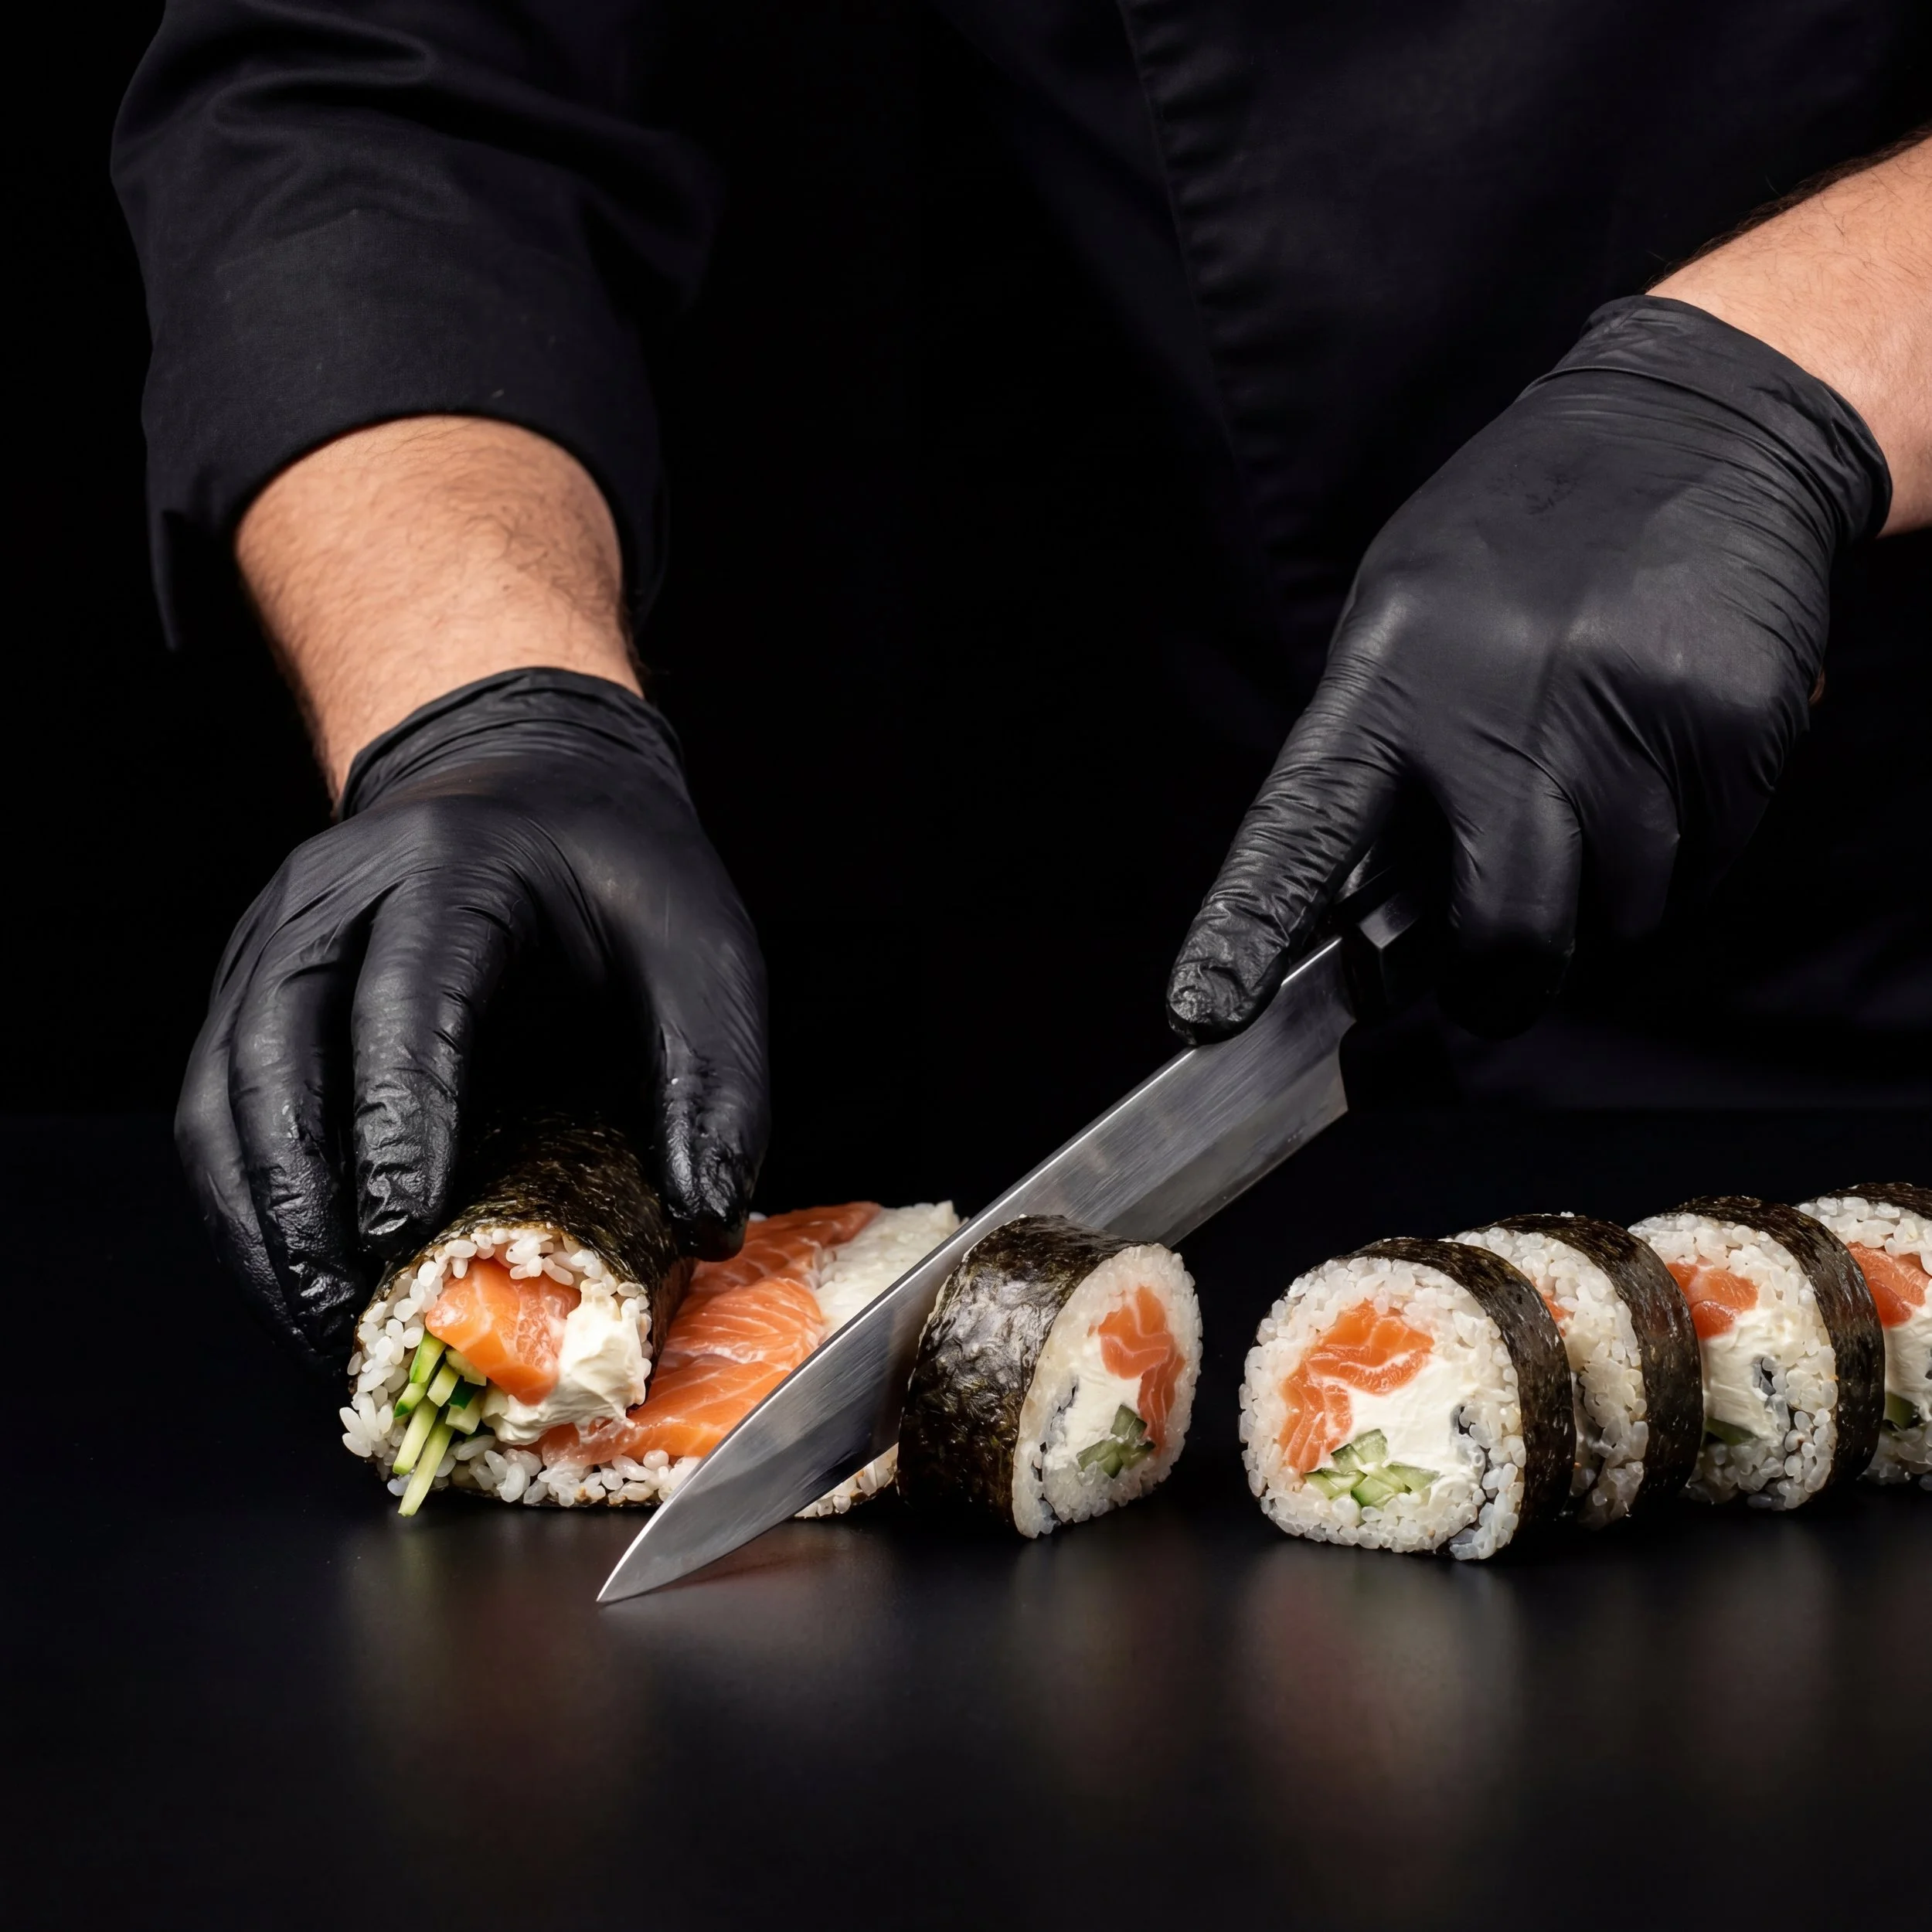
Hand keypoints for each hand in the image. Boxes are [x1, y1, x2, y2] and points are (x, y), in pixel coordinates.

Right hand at [176, 669, 769, 1374]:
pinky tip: (299, 1285)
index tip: (406, 1231)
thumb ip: (714, 1078)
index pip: (405, 995)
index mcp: (451, 865)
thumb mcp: (702, 947)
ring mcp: (274, 942)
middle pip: (273, 1050)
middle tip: (350, 1320)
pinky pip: (217, 1112)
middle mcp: (333, 895)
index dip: (401, 1115)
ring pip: (220, 1093)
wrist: (532, 780)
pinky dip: (249, 1209)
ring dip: (259, 1224)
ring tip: (321, 1333)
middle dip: (302, 1200)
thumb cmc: (620, 872)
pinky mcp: (250, 993)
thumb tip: (705, 1221)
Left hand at [1165, 295, 1890, 1042]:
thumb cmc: (1529, 537)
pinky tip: (1665, 759)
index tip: (1205, 1010)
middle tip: (1497, 978)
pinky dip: (1682, 849)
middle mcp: (1505, 704)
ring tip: (1603, 787)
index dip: (1250, 927)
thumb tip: (1366, 912)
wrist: (1703, 420)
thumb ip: (1383, 751)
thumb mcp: (1410, 609)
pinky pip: (1705, 864)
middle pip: (1506, 929)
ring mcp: (1628, 717)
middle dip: (1502, 983)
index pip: (1304, 826)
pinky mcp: (1731, 724)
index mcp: (1394, 671)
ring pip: (1620, 914)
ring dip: (1606, 899)